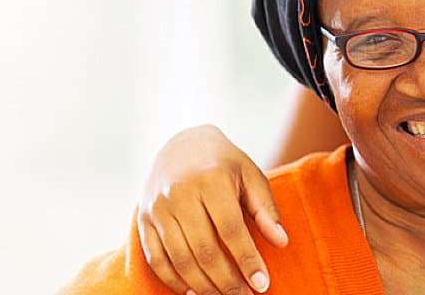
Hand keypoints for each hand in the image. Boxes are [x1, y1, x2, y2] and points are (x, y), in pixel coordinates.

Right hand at [136, 125, 289, 294]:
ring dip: (203, 285)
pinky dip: (174, 280)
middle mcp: (179, 194)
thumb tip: (281, 241)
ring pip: (179, 258)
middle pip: (204, 249)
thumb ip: (265, 208)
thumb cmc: (223, 163)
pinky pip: (156, 258)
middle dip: (226, 280)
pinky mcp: (143, 220)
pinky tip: (194, 291)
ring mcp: (158, 208)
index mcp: (210, 179)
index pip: (231, 229)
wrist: (180, 145)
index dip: (247, 260)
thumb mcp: (250, 175)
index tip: (262, 284)